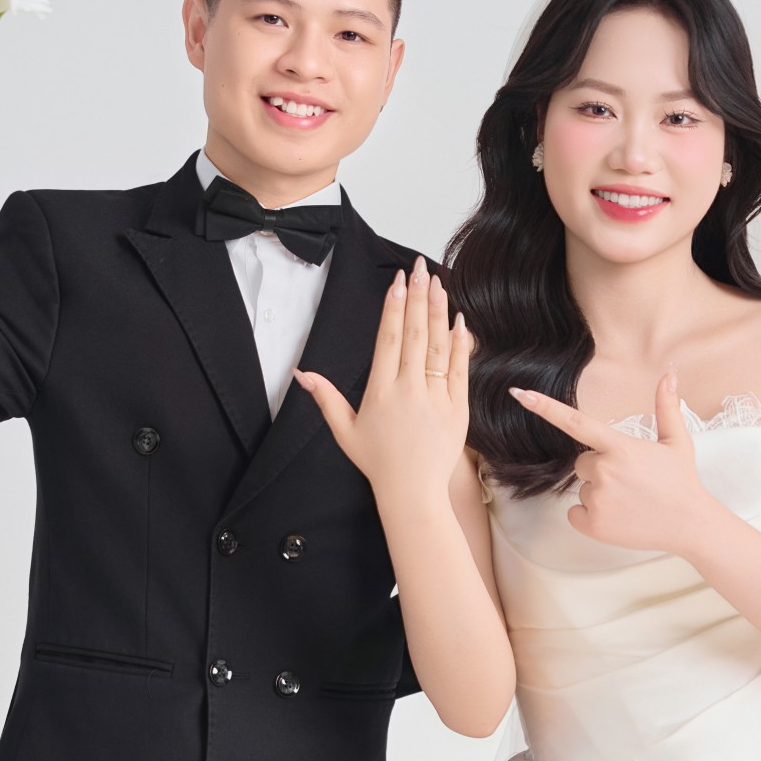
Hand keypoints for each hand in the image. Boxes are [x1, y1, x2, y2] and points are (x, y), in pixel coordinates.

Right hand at [295, 254, 470, 504]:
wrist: (413, 492)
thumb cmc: (378, 463)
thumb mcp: (344, 430)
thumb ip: (325, 398)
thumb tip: (300, 373)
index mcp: (380, 392)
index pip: (388, 339)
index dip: (393, 307)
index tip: (397, 281)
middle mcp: (409, 390)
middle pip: (414, 334)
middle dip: (417, 297)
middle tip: (418, 268)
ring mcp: (436, 398)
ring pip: (438, 346)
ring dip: (438, 311)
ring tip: (437, 282)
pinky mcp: (458, 408)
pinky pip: (459, 369)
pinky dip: (459, 343)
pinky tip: (458, 320)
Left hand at [511, 369, 709, 552]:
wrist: (689, 524)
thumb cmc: (681, 481)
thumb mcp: (676, 441)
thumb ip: (666, 406)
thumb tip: (670, 374)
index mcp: (619, 447)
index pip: (575, 422)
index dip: (544, 407)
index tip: (519, 394)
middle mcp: (604, 471)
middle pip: (581, 462)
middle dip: (599, 468)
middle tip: (629, 479)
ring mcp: (597, 500)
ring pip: (582, 488)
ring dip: (599, 492)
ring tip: (629, 499)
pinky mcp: (593, 525)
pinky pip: (575, 513)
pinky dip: (590, 516)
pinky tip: (617, 516)